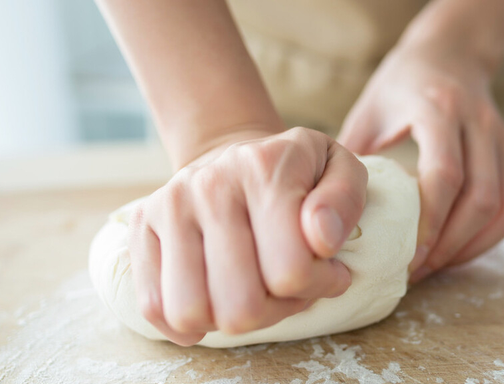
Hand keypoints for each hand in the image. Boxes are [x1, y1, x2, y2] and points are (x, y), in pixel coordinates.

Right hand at [128, 127, 366, 345]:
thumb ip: (344, 200)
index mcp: (264, 170)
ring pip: (193, 312)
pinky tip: (216, 300)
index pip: (290, 271)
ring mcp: (170, 207)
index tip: (327, 269)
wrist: (234, 154)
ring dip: (231, 318)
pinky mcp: (142, 228)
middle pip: (241, 306)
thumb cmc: (296, 171)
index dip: (318, 285)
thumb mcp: (340, 168)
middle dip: (276, 309)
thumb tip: (322, 240)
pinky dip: (189, 322)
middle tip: (288, 284)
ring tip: (253, 290)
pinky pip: (153, 306)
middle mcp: (210, 186)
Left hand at [338, 44, 503, 282]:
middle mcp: (478, 124)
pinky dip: (489, 236)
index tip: (407, 254)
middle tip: (416, 269)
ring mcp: (500, 139)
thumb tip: (332, 207)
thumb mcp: (369, 109)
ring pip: (503, 207)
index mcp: (438, 110)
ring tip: (436, 266)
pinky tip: (459, 248)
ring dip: (471, 246)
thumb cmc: (401, 83)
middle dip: (449, 244)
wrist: (450, 53)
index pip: (445, 174)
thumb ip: (353, 155)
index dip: (429, 222)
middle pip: (480, 198)